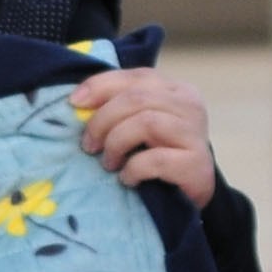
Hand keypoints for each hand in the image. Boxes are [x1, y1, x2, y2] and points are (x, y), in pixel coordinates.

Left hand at [72, 66, 218, 207]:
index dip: (100, 86)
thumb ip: (117, 106)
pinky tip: (127, 179)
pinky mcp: (197, 164)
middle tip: (89, 146)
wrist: (188, 194)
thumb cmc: (156, 154)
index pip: (136, 77)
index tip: (74, 103)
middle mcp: (190, 106)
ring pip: (146, 123)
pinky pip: (156, 160)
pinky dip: (133, 169)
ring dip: (116, 144)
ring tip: (109, 163)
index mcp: (175, 90)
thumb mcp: (135, 124)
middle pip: (136, 99)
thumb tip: (77, 100)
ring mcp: (196, 134)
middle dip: (102, 121)